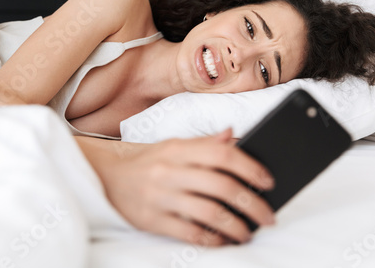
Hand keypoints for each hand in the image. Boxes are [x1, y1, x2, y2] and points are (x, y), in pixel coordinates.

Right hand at [97, 128, 275, 245]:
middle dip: (252, 203)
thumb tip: (233, 135)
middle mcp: (169, 171)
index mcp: (178, 149)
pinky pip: (189, 233)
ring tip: (249, 232)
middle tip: (268, 216)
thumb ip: (204, 143)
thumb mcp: (172, 145)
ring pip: (209, 213)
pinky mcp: (151, 221)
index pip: (222, 154)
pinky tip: (224, 240)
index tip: (267, 182)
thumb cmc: (147, 161)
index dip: (250, 168)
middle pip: (221, 186)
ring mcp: (159, 197)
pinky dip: (212, 239)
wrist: (106, 177)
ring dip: (237, 226)